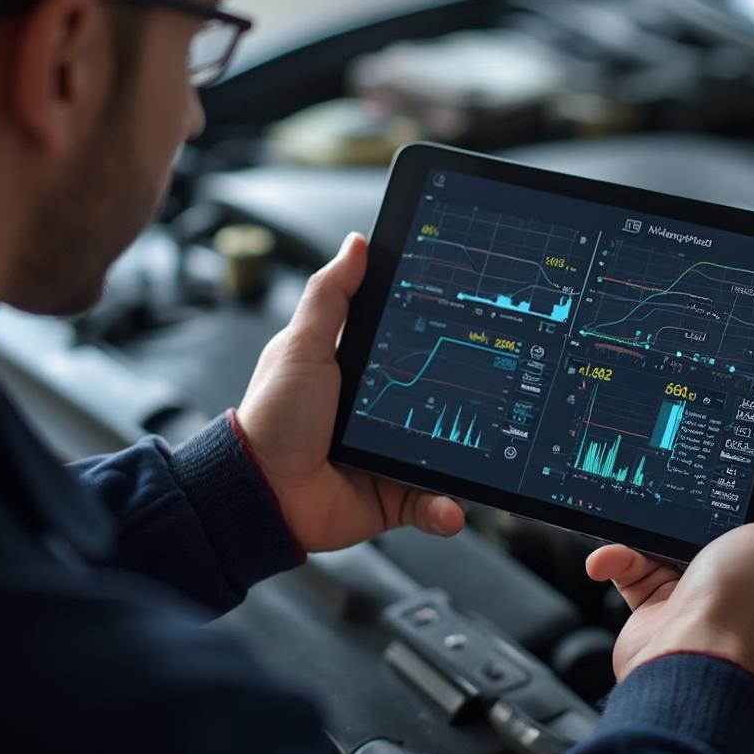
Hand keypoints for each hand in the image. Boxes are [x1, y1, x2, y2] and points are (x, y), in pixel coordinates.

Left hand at [236, 232, 465, 552]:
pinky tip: (451, 508)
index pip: (413, 347)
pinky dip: (445, 509)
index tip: (472, 325)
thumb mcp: (303, 347)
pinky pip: (431, 504)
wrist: (260, 492)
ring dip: (466, 463)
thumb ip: (330, 297)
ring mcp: (391, 456)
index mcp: (363, 372)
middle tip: (493, 396)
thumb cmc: (273, 416)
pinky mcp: (393, 498)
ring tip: (482, 460)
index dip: (442, 336)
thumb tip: (357, 244)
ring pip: (445, 455)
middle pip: (439, 400)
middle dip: (469, 402)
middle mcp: (383, 413)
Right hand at [586, 447, 753, 682]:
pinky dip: (622, 559)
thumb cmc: (742, 611)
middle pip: (738, 519)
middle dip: (705, 506)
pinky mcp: (670, 599)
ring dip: (650, 532)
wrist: (679, 662)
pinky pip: (641, 564)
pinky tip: (615, 558)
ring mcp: (713, 589)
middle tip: (693, 489)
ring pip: (680, 538)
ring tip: (642, 525)